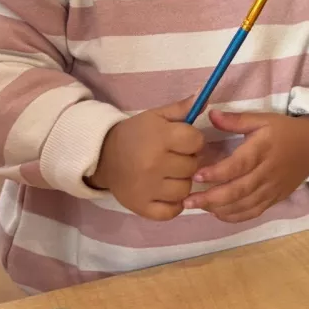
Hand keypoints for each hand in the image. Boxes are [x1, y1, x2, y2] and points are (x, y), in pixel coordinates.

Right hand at [89, 97, 203, 220]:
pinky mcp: (142, 207)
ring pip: (185, 190)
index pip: (197, 141)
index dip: (193, 141)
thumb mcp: (156, 116)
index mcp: (160, 138)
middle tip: (174, 158)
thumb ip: (182, 108)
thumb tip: (205, 97)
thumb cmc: (135, 134)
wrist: (102, 156)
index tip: (183, 142)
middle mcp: (154, 164)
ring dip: (181, 183)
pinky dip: (173, 205)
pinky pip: (172, 212)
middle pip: (192, 167)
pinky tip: (165, 193)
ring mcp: (148, 188)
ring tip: (169, 175)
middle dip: (188, 161)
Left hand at [183, 111, 308, 222]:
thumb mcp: (263, 119)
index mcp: (263, 149)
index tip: (196, 175)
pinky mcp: (275, 199)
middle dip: (211, 198)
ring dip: (219, 208)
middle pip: (239, 190)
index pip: (238, 165)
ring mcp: (272, 189)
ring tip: (197, 207)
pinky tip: (218, 213)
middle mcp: (267, 172)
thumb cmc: (284, 131)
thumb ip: (236, 120)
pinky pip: (253, 212)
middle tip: (188, 201)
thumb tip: (211, 115)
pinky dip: (234, 216)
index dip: (217, 173)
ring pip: (244, 205)